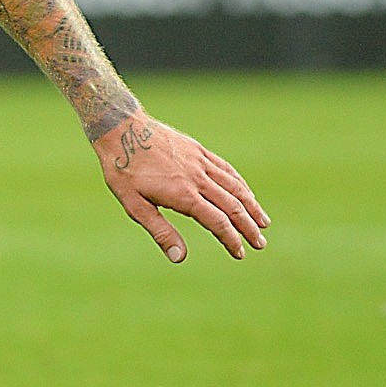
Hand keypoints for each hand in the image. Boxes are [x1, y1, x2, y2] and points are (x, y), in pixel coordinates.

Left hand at [92, 111, 268, 263]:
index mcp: (183, 195)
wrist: (121, 128)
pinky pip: (226, 169)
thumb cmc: (123, 170)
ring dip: (252, 206)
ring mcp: (200, 161)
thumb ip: (160, 231)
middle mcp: (197, 178)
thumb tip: (179, 258)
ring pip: (234, 186)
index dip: (231, 240)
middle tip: (260, 244)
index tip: (240, 253)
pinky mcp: (198, 150)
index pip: (217, 222)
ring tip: (263, 222)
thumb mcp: (135, 206)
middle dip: (248, 227)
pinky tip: (246, 192)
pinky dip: (240, 183)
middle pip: (232, 206)